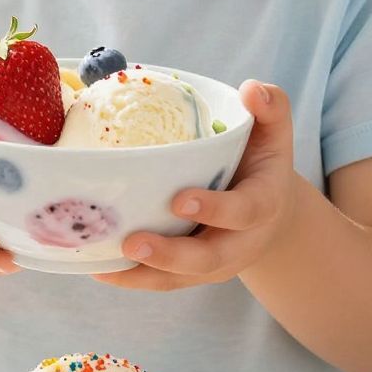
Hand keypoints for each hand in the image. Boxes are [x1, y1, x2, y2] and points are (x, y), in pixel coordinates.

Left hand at [95, 81, 296, 292]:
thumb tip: (250, 90)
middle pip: (209, 259)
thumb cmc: (262, 163)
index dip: (215, 209)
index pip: (244, 211)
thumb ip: (270, 107)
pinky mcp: (191, 274)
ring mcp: (215, 264)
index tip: (180, 200)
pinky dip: (130, 278)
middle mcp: (240, 242)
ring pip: (180, 278)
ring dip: (142, 272)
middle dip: (171, 254)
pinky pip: (160, 282)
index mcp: (262, 205)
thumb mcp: (274, 132)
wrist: (270, 214)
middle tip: (133, 241)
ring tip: (104, 262)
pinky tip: (97, 268)